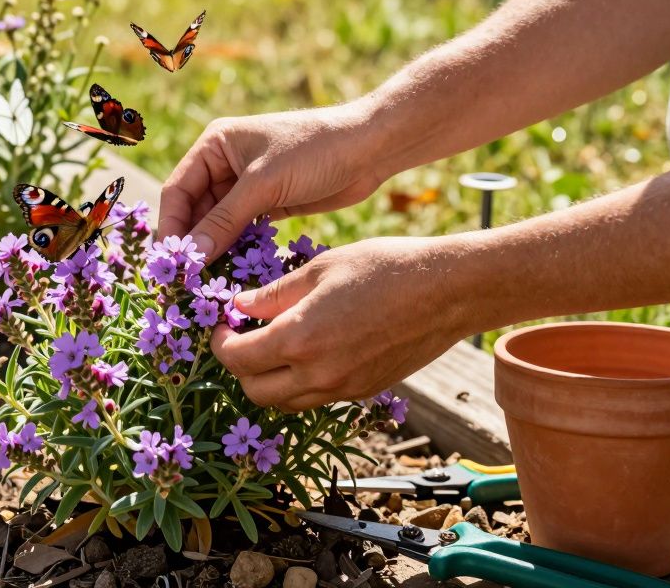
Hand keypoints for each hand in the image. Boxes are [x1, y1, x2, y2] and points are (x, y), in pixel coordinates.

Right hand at [158, 104, 384, 260]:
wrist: (370, 149)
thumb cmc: (314, 151)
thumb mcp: (264, 184)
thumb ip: (225, 220)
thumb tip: (192, 253)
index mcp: (215, 145)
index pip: (178, 190)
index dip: (172, 226)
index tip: (171, 262)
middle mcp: (224, 163)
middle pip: (194, 209)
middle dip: (192, 242)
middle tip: (185, 279)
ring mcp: (246, 185)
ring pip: (216, 223)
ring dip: (212, 249)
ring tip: (205, 282)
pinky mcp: (267, 203)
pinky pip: (240, 230)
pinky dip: (234, 249)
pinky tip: (231, 272)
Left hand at [211, 236, 473, 410]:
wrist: (449, 291)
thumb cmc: (386, 268)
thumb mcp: (321, 269)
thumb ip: (274, 294)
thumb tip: (240, 305)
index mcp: (299, 339)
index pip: (236, 358)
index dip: (220, 342)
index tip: (222, 323)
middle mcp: (318, 374)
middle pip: (254, 391)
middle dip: (239, 366)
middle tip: (242, 335)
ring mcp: (343, 389)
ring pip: (284, 402)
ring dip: (268, 380)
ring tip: (272, 344)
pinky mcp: (363, 392)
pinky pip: (315, 399)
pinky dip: (299, 384)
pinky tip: (307, 351)